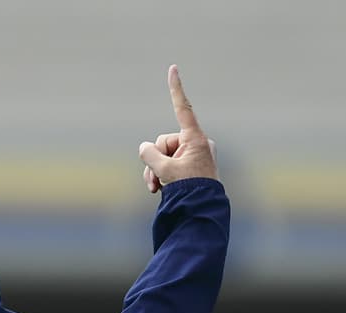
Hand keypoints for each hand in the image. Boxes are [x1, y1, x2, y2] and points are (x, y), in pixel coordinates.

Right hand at [139, 65, 217, 192]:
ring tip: (155, 188)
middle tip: (156, 180)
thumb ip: (150, 154)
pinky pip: (169, 164)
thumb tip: (145, 149)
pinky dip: (161, 175)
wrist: (200, 211)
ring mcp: (192, 155)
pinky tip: (158, 189)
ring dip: (155, 171)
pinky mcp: (189, 167)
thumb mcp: (164, 170)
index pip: (182, 108)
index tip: (173, 68)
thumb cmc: (188, 189)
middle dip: (155, 160)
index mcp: (195, 138)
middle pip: (164, 141)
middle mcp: (196, 143)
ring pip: (163, 155)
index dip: (176, 88)